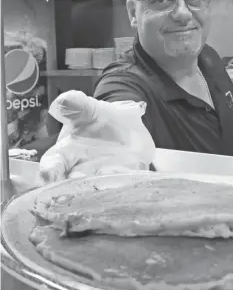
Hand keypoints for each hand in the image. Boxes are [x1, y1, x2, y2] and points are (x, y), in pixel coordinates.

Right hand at [38, 91, 154, 184]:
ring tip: (105, 185)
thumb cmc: (100, 119)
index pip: (53, 163)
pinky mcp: (126, 177)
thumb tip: (63, 101)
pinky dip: (126, 183)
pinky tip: (128, 183)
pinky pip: (126, 182)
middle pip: (74, 183)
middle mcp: (82, 170)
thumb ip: (76, 106)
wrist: (128, 126)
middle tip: (80, 181)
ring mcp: (104, 176)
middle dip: (75, 185)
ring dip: (102, 187)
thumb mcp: (89, 109)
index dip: (49, 170)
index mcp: (67, 152)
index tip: (47, 176)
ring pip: (100, 186)